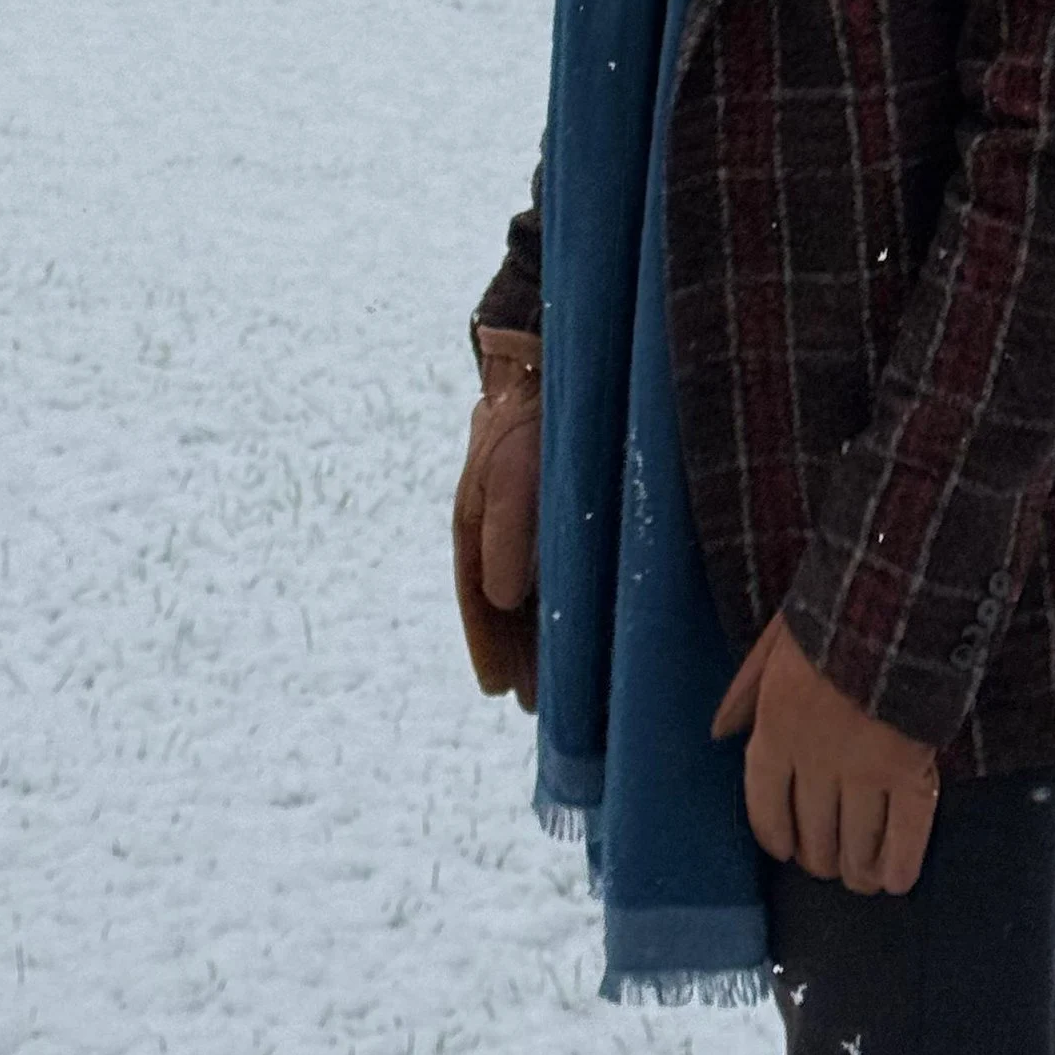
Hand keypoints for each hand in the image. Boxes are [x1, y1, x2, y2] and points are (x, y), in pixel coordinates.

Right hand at [451, 327, 540, 709]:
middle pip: (502, 598)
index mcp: (476, 511)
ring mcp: (534, 509)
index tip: (498, 689)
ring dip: (536, 635)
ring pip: (530, 586)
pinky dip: (558, 600)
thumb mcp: (513, 465)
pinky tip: (579, 629)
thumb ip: (508, 527)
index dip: (486, 641)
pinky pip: (555, 563)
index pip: (476, 590)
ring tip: (551, 687)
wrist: (551, 349)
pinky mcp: (567, 501)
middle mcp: (499, 516)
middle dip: (515, 650)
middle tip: (534, 704)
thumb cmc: (533, 409)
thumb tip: (504, 599)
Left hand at [712, 614, 939, 895]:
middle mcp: (815, 763)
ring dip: (856, 869)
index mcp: (775, 731)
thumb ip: (744, 692)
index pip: (765, 808)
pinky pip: (906, 838)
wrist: (895, 597)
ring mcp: (865, 773)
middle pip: (813, 836)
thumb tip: (719, 734)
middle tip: (828, 859)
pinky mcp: (912, 774)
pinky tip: (895, 880)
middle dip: (819, 856)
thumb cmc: (830, 615)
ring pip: (856, 847)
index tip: (785, 848)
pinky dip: (899, 866)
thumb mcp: (772, 642)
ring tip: (861, 875)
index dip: (775, 835)